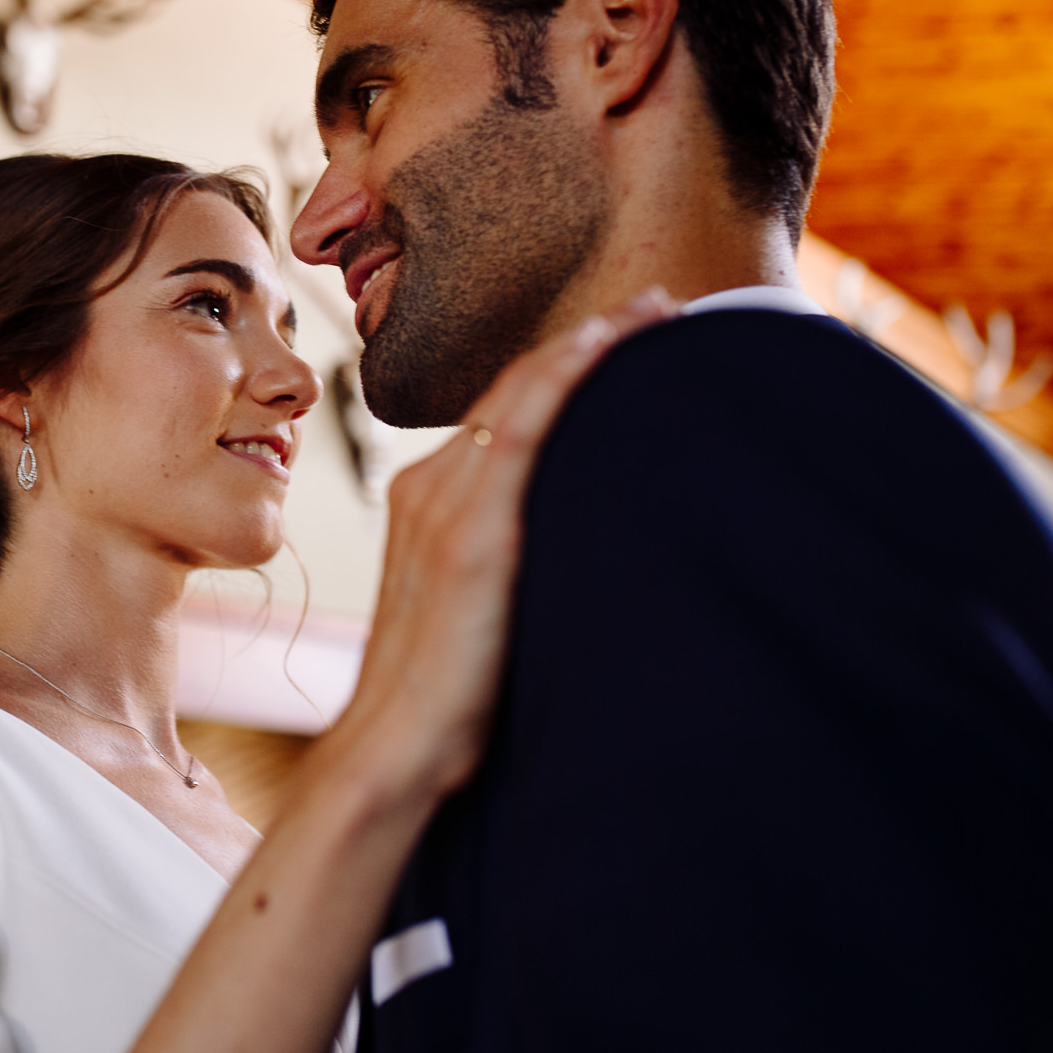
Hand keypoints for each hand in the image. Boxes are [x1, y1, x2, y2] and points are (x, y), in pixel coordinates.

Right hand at [340, 288, 680, 801]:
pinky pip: (520, 431)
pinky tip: (606, 348)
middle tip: (659, 304)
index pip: (502, 410)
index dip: (561, 364)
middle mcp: (428, 488)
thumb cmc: (446, 699)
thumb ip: (511, 562)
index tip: (625, 334)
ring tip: (656, 313)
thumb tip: (582, 547)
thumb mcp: (478, 611)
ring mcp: (442, 506)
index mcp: (427, 501)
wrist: (394, 749)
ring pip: (521, 394)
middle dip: (586, 338)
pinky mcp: (468, 537)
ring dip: (589, 345)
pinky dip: (564, 378)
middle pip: (515, 387)